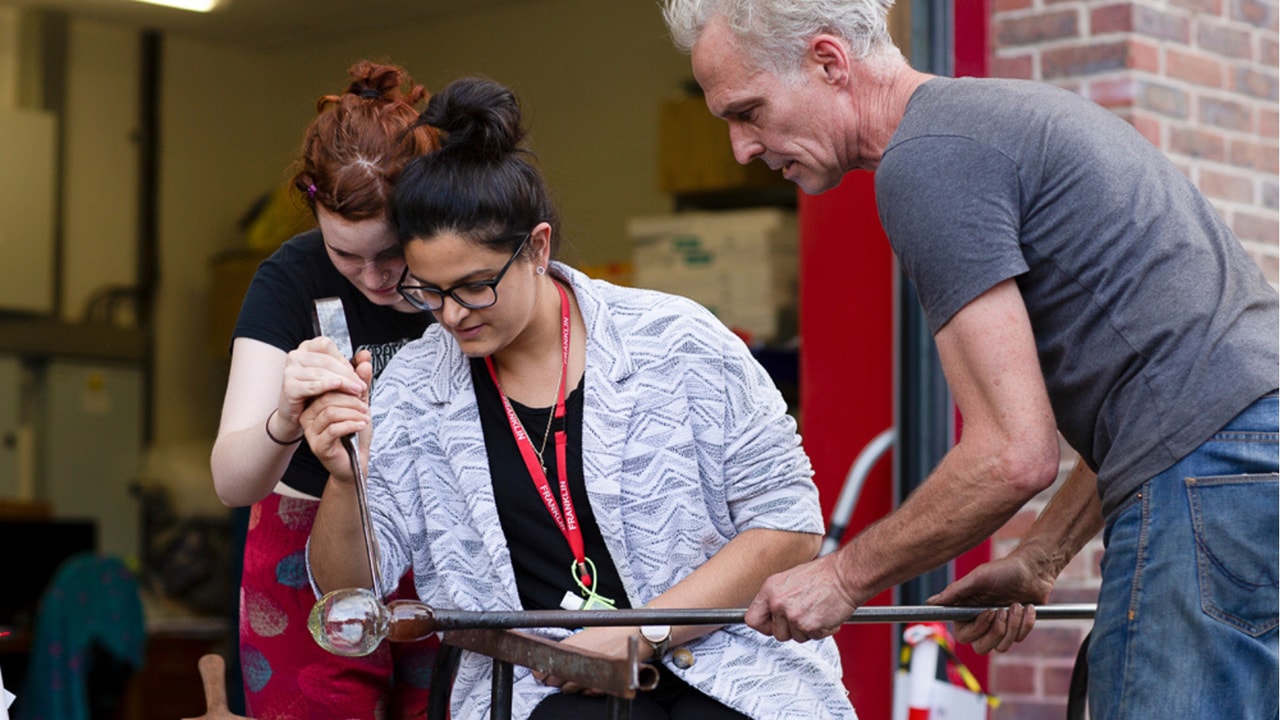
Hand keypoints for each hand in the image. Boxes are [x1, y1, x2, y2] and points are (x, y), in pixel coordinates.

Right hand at [275, 337, 367, 433]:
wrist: (298, 415)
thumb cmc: (317, 394)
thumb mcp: (337, 378)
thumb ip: (352, 367)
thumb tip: (366, 354)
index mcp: (306, 348)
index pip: (326, 345)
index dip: (342, 358)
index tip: (355, 372)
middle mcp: (296, 356)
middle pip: (326, 360)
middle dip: (347, 373)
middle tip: (361, 385)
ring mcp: (290, 371)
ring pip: (321, 373)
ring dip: (343, 382)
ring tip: (356, 390)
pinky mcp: (289, 387)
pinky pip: (312, 385)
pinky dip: (327, 386)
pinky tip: (338, 386)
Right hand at [300, 350, 373, 481]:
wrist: (356, 462)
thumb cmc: (356, 432)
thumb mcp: (361, 402)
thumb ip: (361, 381)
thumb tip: (364, 356)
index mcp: (315, 402)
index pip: (325, 383)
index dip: (346, 382)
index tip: (361, 388)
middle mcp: (308, 415)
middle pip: (327, 397)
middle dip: (351, 399)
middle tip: (366, 406)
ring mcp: (311, 431)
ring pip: (330, 412)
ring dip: (354, 412)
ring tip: (365, 417)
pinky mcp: (318, 445)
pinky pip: (334, 429)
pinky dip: (352, 424)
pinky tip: (362, 425)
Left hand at [534, 627, 632, 695]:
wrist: (634, 634)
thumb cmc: (612, 631)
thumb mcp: (585, 634)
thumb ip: (568, 648)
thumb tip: (553, 659)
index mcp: (570, 647)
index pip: (545, 667)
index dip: (542, 672)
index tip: (541, 672)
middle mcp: (577, 662)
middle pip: (555, 681)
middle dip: (557, 679)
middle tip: (564, 672)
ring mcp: (588, 675)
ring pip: (570, 689)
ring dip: (572, 685)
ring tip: (583, 674)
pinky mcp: (601, 685)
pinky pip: (587, 693)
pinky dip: (588, 689)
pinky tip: (593, 679)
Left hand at [745, 553, 860, 642]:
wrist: (845, 575)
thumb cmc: (823, 575)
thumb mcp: (789, 580)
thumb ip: (776, 598)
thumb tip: (770, 616)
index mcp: (770, 590)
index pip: (752, 619)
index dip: (764, 625)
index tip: (773, 625)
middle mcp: (778, 603)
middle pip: (776, 633)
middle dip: (791, 630)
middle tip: (804, 615)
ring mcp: (792, 616)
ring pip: (795, 637)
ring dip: (807, 630)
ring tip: (816, 611)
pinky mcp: (809, 626)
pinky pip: (813, 637)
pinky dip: (822, 630)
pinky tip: (826, 614)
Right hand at [927, 551, 1053, 653]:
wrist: (1034, 570)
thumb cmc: (1004, 570)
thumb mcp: (978, 578)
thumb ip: (955, 592)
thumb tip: (931, 602)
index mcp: (968, 611)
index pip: (963, 636)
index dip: (977, 629)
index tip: (988, 612)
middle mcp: (981, 622)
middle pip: (981, 647)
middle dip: (996, 631)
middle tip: (1003, 611)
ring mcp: (999, 627)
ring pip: (1002, 647)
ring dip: (1013, 625)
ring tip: (1017, 605)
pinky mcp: (1016, 628)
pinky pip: (1019, 639)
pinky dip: (1026, 623)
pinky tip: (1027, 607)